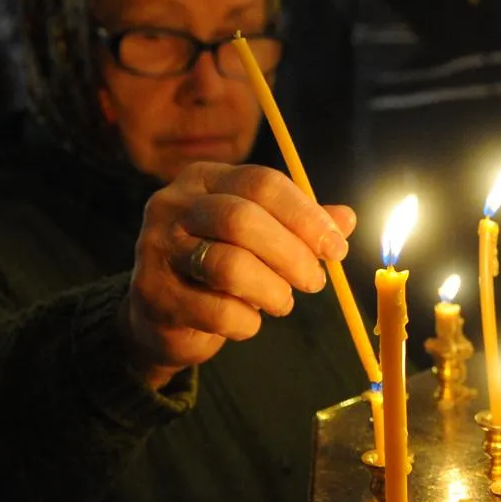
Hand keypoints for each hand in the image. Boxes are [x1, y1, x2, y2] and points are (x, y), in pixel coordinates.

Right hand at [121, 162, 354, 388]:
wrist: (160, 317)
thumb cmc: (216, 268)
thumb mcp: (259, 237)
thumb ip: (299, 225)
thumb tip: (347, 219)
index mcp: (204, 179)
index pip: (262, 183)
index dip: (305, 216)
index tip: (337, 248)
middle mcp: (173, 205)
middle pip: (243, 219)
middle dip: (292, 254)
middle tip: (315, 281)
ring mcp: (156, 248)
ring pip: (229, 266)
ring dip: (272, 291)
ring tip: (284, 302)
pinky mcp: (153, 294)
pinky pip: (217, 310)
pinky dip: (246, 322)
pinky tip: (249, 321)